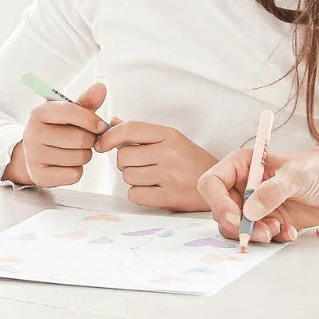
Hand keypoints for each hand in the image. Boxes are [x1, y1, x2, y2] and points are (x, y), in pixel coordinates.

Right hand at [15, 82, 109, 188]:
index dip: (92, 120)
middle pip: (79, 139)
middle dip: (90, 139)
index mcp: (39, 112)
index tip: (101, 125)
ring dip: (85, 154)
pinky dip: (77, 170)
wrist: (35, 152)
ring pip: (79, 157)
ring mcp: (33, 157)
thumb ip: (87, 101)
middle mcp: (32, 134)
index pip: (71, 112)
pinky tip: (69, 163)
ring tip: (76, 150)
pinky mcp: (39, 176)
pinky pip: (74, 174)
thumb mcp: (70, 111)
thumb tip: (100, 88)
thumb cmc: (57, 128)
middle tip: (87, 138)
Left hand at [95, 120, 217, 210]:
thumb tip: (113, 122)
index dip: (109, 136)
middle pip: (123, 156)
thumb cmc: (190, 160)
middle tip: (141, 165)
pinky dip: (139, 194)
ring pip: (127, 176)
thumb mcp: (171, 139)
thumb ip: (141, 132)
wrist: (217, 184)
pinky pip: (134, 194)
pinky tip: (153, 190)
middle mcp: (169, 152)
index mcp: (169, 134)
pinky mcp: (168, 197)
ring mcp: (169, 175)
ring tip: (151, 177)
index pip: (129, 129)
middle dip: (126, 162)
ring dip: (133, 179)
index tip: (101, 144)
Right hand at [198, 143, 318, 244]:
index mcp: (242, 166)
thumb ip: (273, 191)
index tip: (237, 218)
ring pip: (237, 229)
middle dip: (239, 227)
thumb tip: (249, 212)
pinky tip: (290, 232)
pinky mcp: (266, 222)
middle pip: (222, 212)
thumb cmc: (317, 169)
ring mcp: (254, 206)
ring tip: (278, 230)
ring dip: (255, 235)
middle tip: (264, 231)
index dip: (217, 202)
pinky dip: (271, 239)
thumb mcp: (296, 175)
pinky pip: (257, 237)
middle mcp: (243, 186)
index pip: (212, 183)